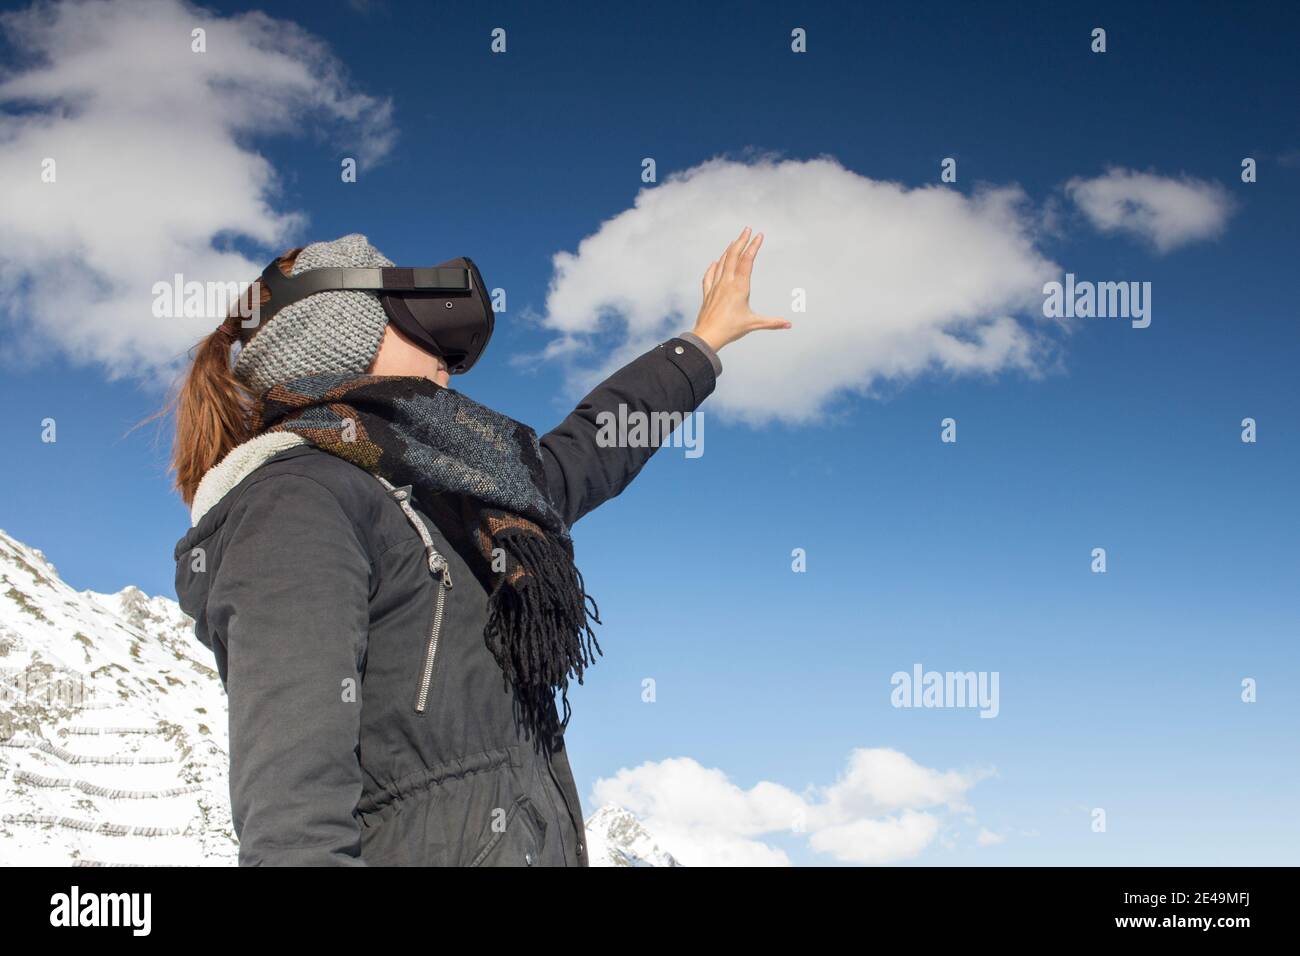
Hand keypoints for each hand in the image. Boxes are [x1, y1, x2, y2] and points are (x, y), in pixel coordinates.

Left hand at [692, 226, 790, 351]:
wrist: (707, 336)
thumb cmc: (730, 330)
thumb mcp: (753, 324)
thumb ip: (772, 322)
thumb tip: (789, 324)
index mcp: (739, 287)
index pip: (747, 261)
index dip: (753, 246)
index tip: (759, 235)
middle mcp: (726, 283)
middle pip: (733, 256)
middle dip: (741, 241)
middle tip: (747, 229)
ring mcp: (715, 286)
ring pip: (722, 263)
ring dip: (729, 250)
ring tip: (735, 241)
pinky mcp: (708, 293)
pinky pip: (709, 276)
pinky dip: (713, 267)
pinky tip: (715, 262)